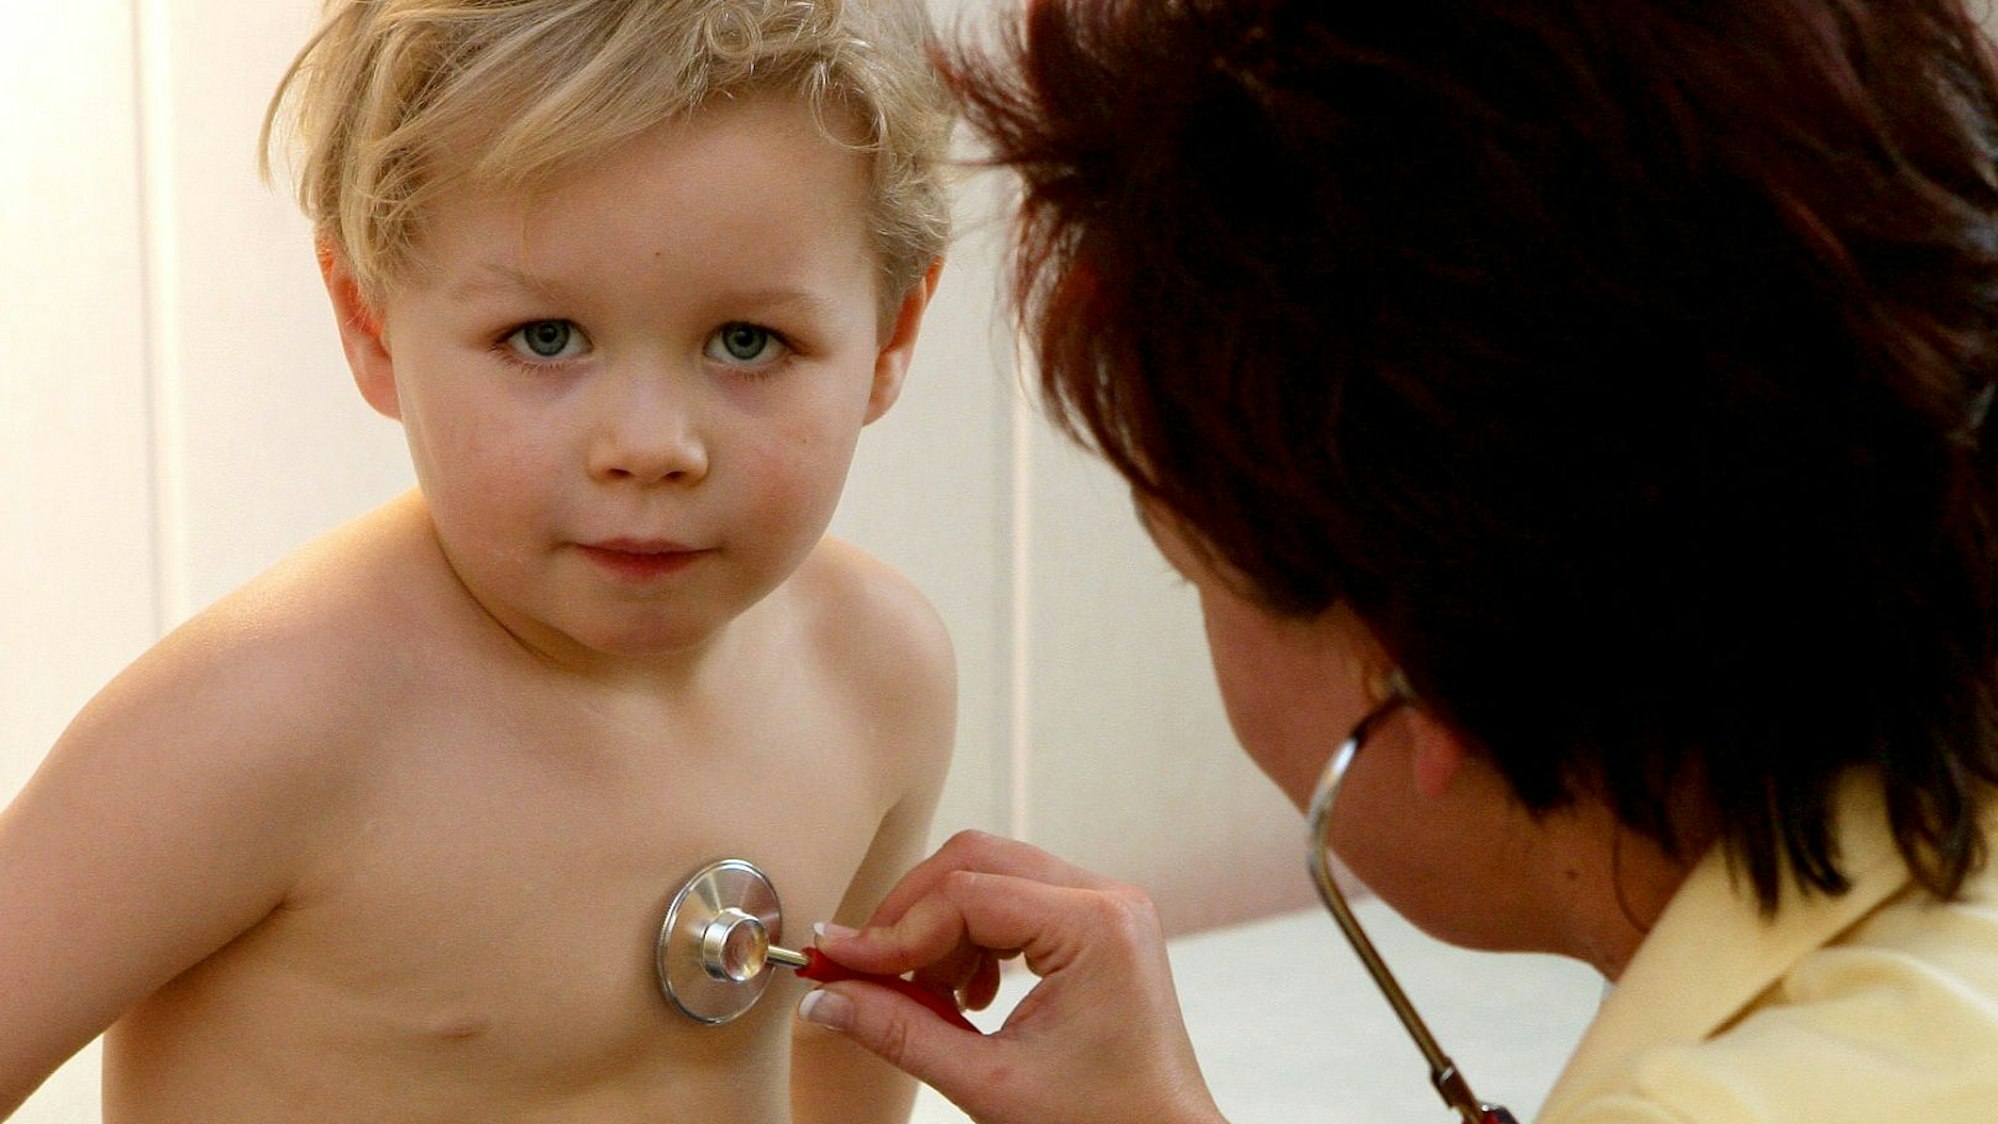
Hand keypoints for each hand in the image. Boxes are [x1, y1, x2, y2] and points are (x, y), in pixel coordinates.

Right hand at [796, 831, 1226, 1123]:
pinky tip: (964, 996)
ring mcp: (1105, 907)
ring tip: (926, 997)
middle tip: (863, 969)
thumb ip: (899, 1032)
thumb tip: (825, 997)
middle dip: (911, 914)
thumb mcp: (989, 1083)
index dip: (892, 931)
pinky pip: (1013, 901)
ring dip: (940, 928)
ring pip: (989, 876)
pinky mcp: (1095, 925)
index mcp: (1095, 927)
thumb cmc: (1102, 1121)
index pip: (965, 896)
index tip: (838, 963)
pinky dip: (970, 938)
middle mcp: (1106, 898)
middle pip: (975, 861)